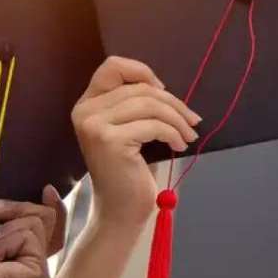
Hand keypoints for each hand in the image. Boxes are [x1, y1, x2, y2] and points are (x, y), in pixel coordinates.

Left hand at [0, 188, 65, 277]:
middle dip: (16, 205)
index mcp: (21, 251)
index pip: (49, 225)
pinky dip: (1, 243)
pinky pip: (28, 235)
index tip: (46, 189)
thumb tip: (9, 197)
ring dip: (0, 230)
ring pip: (36, 221)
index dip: (53, 206)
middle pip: (46, 216)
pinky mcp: (39, 273)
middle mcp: (34, 260)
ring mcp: (39, 267)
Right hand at [71, 56, 201, 231]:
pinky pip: (154, 125)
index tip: (164, 90)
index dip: (142, 71)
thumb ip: (136, 104)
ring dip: (177, 119)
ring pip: (149, 104)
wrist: (121, 211)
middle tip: (193, 121)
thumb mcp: (132, 129)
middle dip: (173, 103)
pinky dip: (174, 134)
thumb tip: (164, 87)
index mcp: (87, 104)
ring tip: (189, 135)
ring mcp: (94, 125)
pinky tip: (179, 146)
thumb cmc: (130, 170)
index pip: (112, 66)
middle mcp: (85, 111)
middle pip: (140, 88)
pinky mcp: (109, 140)